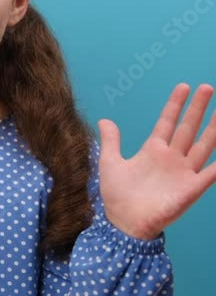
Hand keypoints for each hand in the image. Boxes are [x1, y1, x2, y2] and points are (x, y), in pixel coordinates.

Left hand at [98, 83, 215, 239]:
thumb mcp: (110, 162)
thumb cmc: (117, 195)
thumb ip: (111, 141)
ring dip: (214, 129)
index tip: (184, 87)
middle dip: (197, 109)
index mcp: (153, 151)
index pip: (167, 122)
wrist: (123, 223)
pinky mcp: (190, 189)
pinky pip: (210, 174)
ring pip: (203, 146)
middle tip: (207, 87)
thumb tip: (105, 120)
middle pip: (188, 128)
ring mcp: (183, 173)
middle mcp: (171, 158)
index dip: (175, 105)